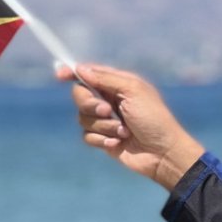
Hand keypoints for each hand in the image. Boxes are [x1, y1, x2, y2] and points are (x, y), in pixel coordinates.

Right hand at [61, 63, 205, 189]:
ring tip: (124, 132)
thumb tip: (81, 69)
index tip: (60, 75)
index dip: (72, 72)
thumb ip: (105, 79)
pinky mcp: (103, 139)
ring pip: (83, 118)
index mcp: (117, 84)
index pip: (89, 74)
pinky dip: (102, 140)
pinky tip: (118, 143)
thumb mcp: (133, 91)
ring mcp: (105, 120)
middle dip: (90, 104)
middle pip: (80, 96)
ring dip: (104, 126)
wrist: (162, 153)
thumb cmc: (154, 119)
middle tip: (108, 111)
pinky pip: (87, 136)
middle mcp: (109, 100)